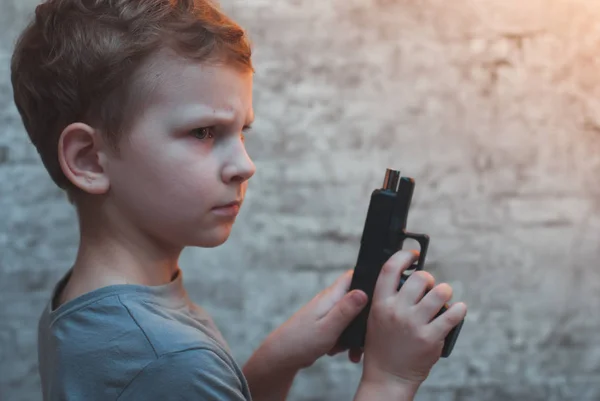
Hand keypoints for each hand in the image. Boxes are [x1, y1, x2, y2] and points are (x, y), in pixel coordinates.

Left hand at [261, 270, 368, 370]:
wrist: (280, 357)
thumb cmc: (301, 341)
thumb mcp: (328, 327)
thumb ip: (346, 310)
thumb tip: (364, 292)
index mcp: (331, 296)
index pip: (353, 276)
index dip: (370, 278)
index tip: (384, 290)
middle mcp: (330, 301)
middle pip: (357, 299)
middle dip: (365, 316)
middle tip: (368, 334)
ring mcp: (327, 313)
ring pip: (351, 318)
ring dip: (355, 333)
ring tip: (352, 350)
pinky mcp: (325, 325)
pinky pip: (343, 329)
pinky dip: (345, 340)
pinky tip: (340, 352)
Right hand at [361, 250, 466, 390]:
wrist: (388, 375)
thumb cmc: (382, 345)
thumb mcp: (375, 317)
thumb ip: (388, 297)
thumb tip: (407, 275)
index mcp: (380, 303)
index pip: (390, 268)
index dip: (404, 256)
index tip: (413, 255)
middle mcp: (396, 311)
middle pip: (420, 278)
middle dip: (429, 279)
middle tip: (429, 287)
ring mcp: (414, 324)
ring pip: (440, 293)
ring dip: (445, 292)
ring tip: (443, 298)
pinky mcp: (430, 338)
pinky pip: (452, 315)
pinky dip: (459, 310)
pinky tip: (458, 310)